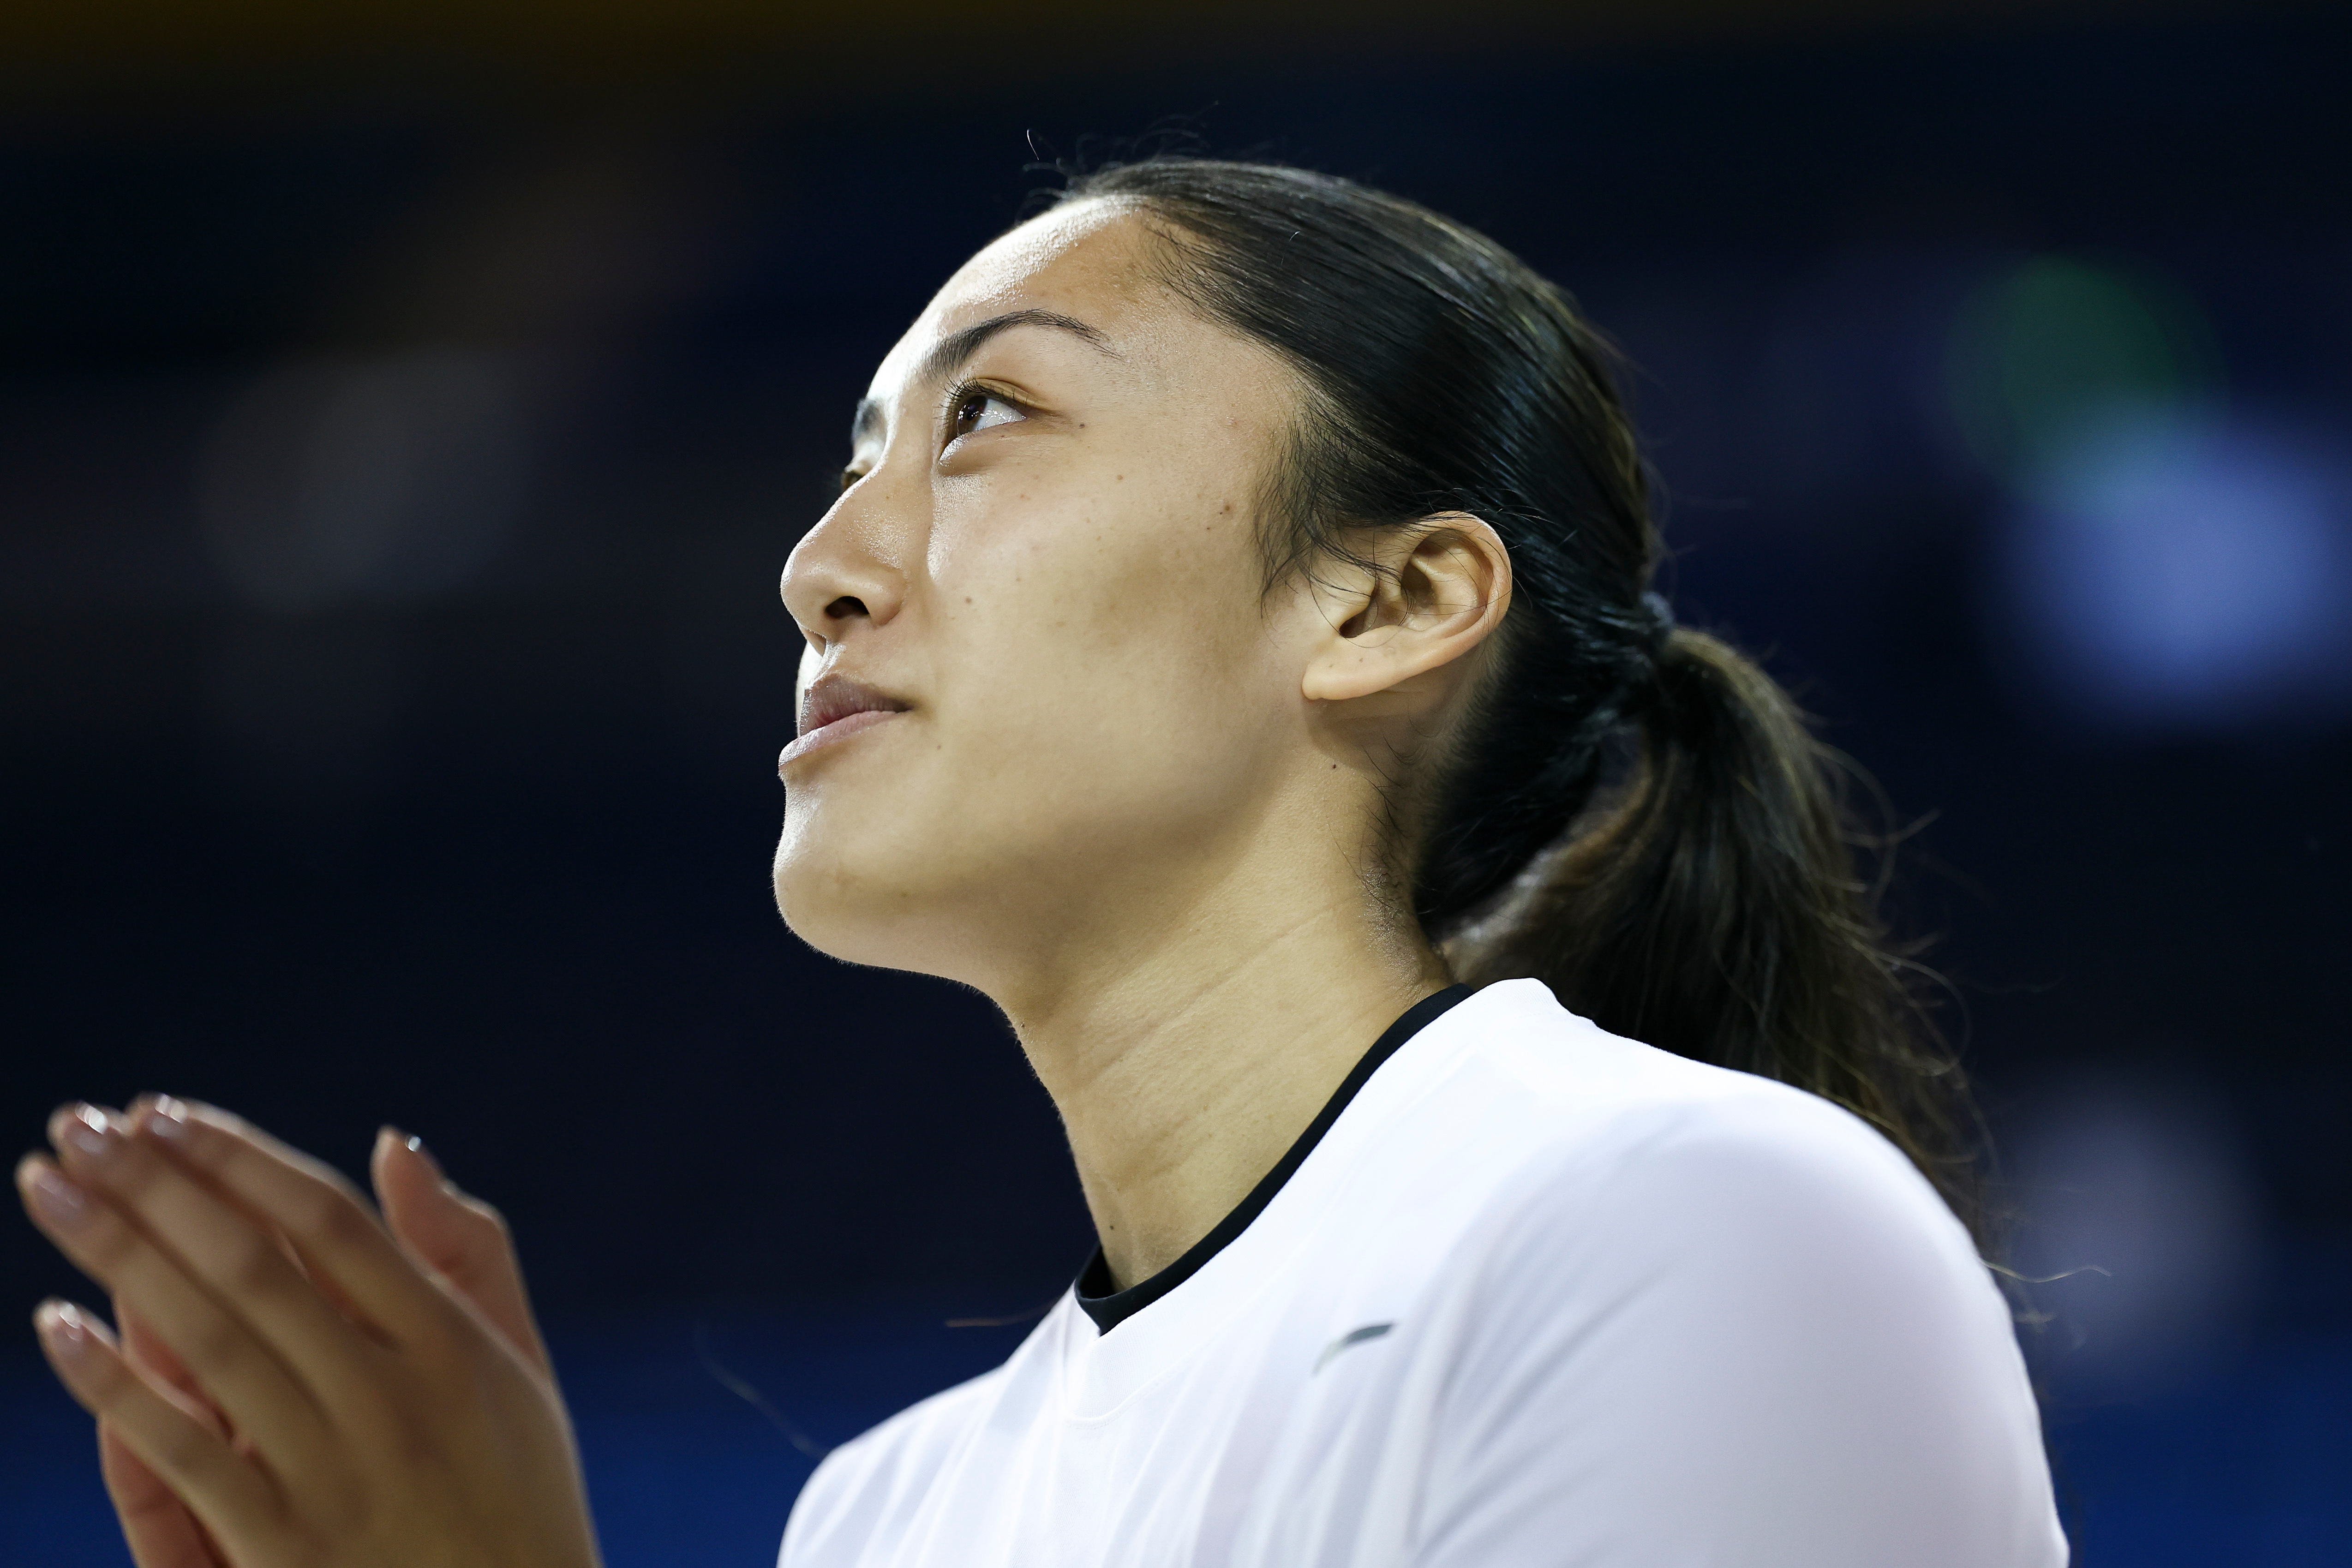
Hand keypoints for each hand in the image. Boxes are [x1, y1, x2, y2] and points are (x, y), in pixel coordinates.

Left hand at [16, 1099, 601, 1567]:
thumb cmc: (517, 1493)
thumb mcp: (517, 1364)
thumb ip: (468, 1250)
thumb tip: (394, 1143)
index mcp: (449, 1341)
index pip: (328, 1222)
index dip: (239, 1160)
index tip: (162, 1111)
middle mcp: (392, 1395)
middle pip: (253, 1267)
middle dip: (158, 1187)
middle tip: (81, 1125)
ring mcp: (335, 1473)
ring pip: (208, 1342)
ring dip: (118, 1255)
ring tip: (51, 1188)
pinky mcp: (285, 1548)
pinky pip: (184, 1455)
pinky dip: (116, 1387)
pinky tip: (58, 1326)